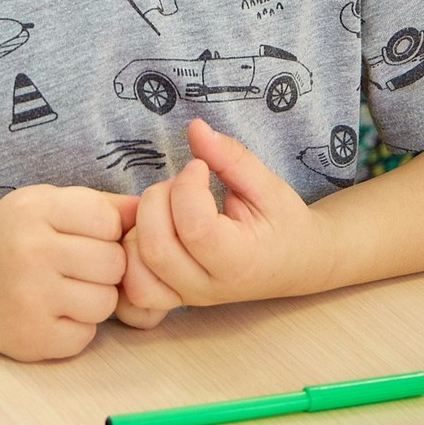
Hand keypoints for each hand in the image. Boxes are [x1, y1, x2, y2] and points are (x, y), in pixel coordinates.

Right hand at [0, 185, 137, 360]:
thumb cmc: (7, 237)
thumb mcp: (43, 204)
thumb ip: (98, 205)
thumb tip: (151, 210)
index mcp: (36, 211)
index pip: (110, 221)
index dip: (105, 231)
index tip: (83, 237)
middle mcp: (32, 253)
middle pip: (114, 263)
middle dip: (104, 267)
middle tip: (77, 267)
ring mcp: (30, 300)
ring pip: (106, 302)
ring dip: (94, 299)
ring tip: (64, 289)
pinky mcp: (30, 339)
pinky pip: (86, 336)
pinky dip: (76, 328)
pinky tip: (51, 313)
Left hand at [119, 119, 327, 312]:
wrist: (293, 263)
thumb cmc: (282, 223)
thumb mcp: (268, 185)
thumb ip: (231, 157)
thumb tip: (194, 127)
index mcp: (240, 261)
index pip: (194, 228)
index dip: (187, 186)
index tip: (199, 167)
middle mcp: (208, 287)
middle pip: (155, 248)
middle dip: (157, 200)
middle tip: (180, 184)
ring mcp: (185, 297)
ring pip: (135, 271)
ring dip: (139, 227)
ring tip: (166, 209)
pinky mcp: (170, 297)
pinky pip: (132, 288)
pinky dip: (130, 255)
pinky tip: (153, 228)